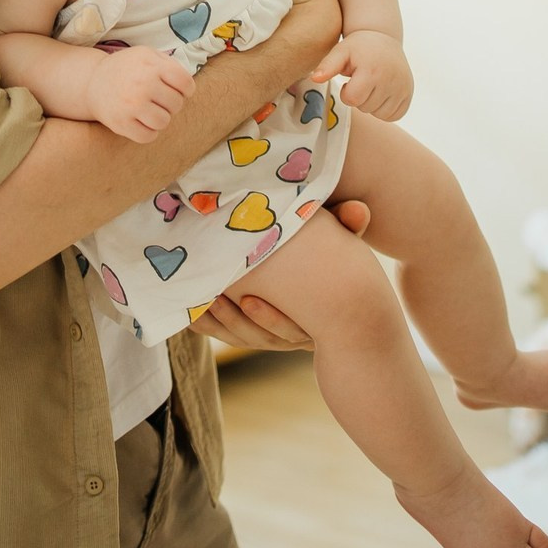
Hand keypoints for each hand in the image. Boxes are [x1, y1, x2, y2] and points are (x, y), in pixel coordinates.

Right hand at [87, 46, 194, 143]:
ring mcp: (131, 106)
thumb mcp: (147, 55)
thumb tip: (188, 84)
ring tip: (151, 110)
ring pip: (164, 122)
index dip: (186, 89)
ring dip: (161, 118)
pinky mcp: (121, 124)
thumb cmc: (127, 68)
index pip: (186, 83)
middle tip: (158, 99)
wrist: (93, 82)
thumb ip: (170, 64)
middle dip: (171, 103)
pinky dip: (149, 131)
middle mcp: (142, 85)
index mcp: (151, 66)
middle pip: (176, 104)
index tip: (177, 90)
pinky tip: (142, 121)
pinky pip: (149, 136)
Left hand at [188, 199, 371, 349]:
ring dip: (219, 323)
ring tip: (200, 300)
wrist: (336, 292)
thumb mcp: (343, 246)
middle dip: (235, 322)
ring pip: (242, 339)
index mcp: (315, 316)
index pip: (293, 330)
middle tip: (214, 298)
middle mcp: (292, 332)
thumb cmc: (334, 259)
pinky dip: (207, 324)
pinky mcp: (249, 328)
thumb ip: (348, 228)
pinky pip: (226, 334)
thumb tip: (360, 208)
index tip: (249, 300)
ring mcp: (270, 333)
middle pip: (261, 339)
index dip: (269, 320)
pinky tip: (188, 310)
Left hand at [311, 30, 413, 120]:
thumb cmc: (358, 47)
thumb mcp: (340, 51)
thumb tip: (315, 79)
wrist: (383, 37)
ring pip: (380, 114)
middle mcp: (391, 80)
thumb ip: (327, 66)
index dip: (347, 92)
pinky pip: (394, 115)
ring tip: (371, 84)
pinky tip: (381, 92)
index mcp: (372, 70)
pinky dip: (386, 108)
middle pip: (366, 107)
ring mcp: (403, 88)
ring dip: (372, 104)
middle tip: (362, 79)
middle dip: (360, 97)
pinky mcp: (409, 94)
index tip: (350, 79)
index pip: (353, 100)